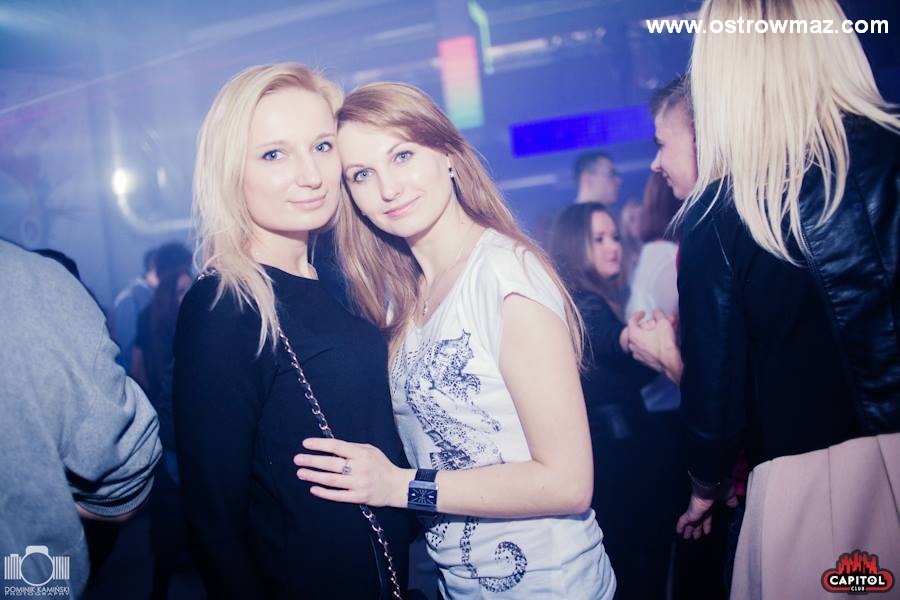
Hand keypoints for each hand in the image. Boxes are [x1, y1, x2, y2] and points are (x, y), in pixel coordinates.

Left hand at [293, 438, 412, 507]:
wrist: (397, 486)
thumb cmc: (381, 465)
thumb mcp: (370, 450)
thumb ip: (352, 448)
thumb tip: (330, 447)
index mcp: (362, 453)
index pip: (337, 446)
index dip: (320, 444)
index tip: (305, 443)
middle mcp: (360, 468)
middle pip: (331, 464)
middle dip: (312, 461)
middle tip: (297, 459)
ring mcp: (359, 484)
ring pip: (332, 480)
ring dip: (314, 476)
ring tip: (301, 473)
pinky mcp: (359, 498)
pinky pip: (338, 496)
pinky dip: (324, 492)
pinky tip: (313, 488)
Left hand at [627, 310, 682, 381]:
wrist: (671, 362)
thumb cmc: (665, 344)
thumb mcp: (664, 323)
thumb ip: (659, 314)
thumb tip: (657, 311)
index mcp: (634, 335)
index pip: (631, 321)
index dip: (638, 315)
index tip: (643, 314)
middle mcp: (633, 345)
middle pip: (635, 331)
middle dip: (646, 326)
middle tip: (655, 324)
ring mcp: (637, 354)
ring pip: (638, 342)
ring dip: (646, 337)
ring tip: (656, 334)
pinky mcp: (643, 361)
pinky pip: (642, 351)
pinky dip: (647, 346)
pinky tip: (655, 345)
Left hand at [675, 486, 738, 539]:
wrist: (712, 483)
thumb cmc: (720, 487)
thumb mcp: (729, 495)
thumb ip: (730, 501)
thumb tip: (733, 505)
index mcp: (709, 506)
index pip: (707, 517)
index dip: (707, 525)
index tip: (706, 531)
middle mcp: (702, 509)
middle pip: (698, 522)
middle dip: (696, 530)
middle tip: (694, 537)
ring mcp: (695, 511)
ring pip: (690, 523)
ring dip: (688, 531)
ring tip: (686, 537)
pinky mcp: (691, 512)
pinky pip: (683, 520)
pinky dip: (680, 526)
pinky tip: (678, 531)